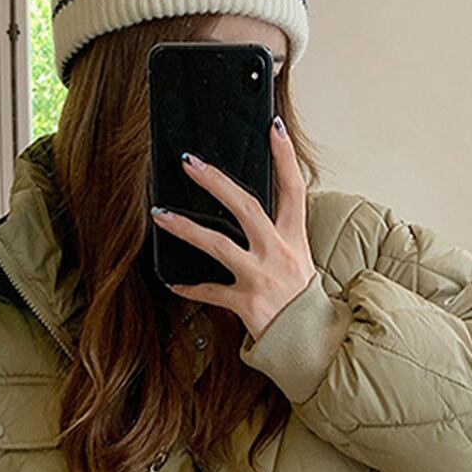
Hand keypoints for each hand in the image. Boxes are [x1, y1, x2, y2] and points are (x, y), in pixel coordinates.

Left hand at [149, 116, 316, 340]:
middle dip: (216, 182)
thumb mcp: (299, 261)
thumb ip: (277, 237)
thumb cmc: (301, 301)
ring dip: (186, 228)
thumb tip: (248, 213)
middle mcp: (278, 253)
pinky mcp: (246, 303)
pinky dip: (191, 288)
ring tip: (160, 214)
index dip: (284, 156)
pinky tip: (173, 283)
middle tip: (191, 163)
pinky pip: (211, 291)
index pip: (293, 188)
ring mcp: (261, 277)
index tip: (273, 127)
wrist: (311, 343)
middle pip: (245, 206)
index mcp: (294, 239)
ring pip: (218, 244)